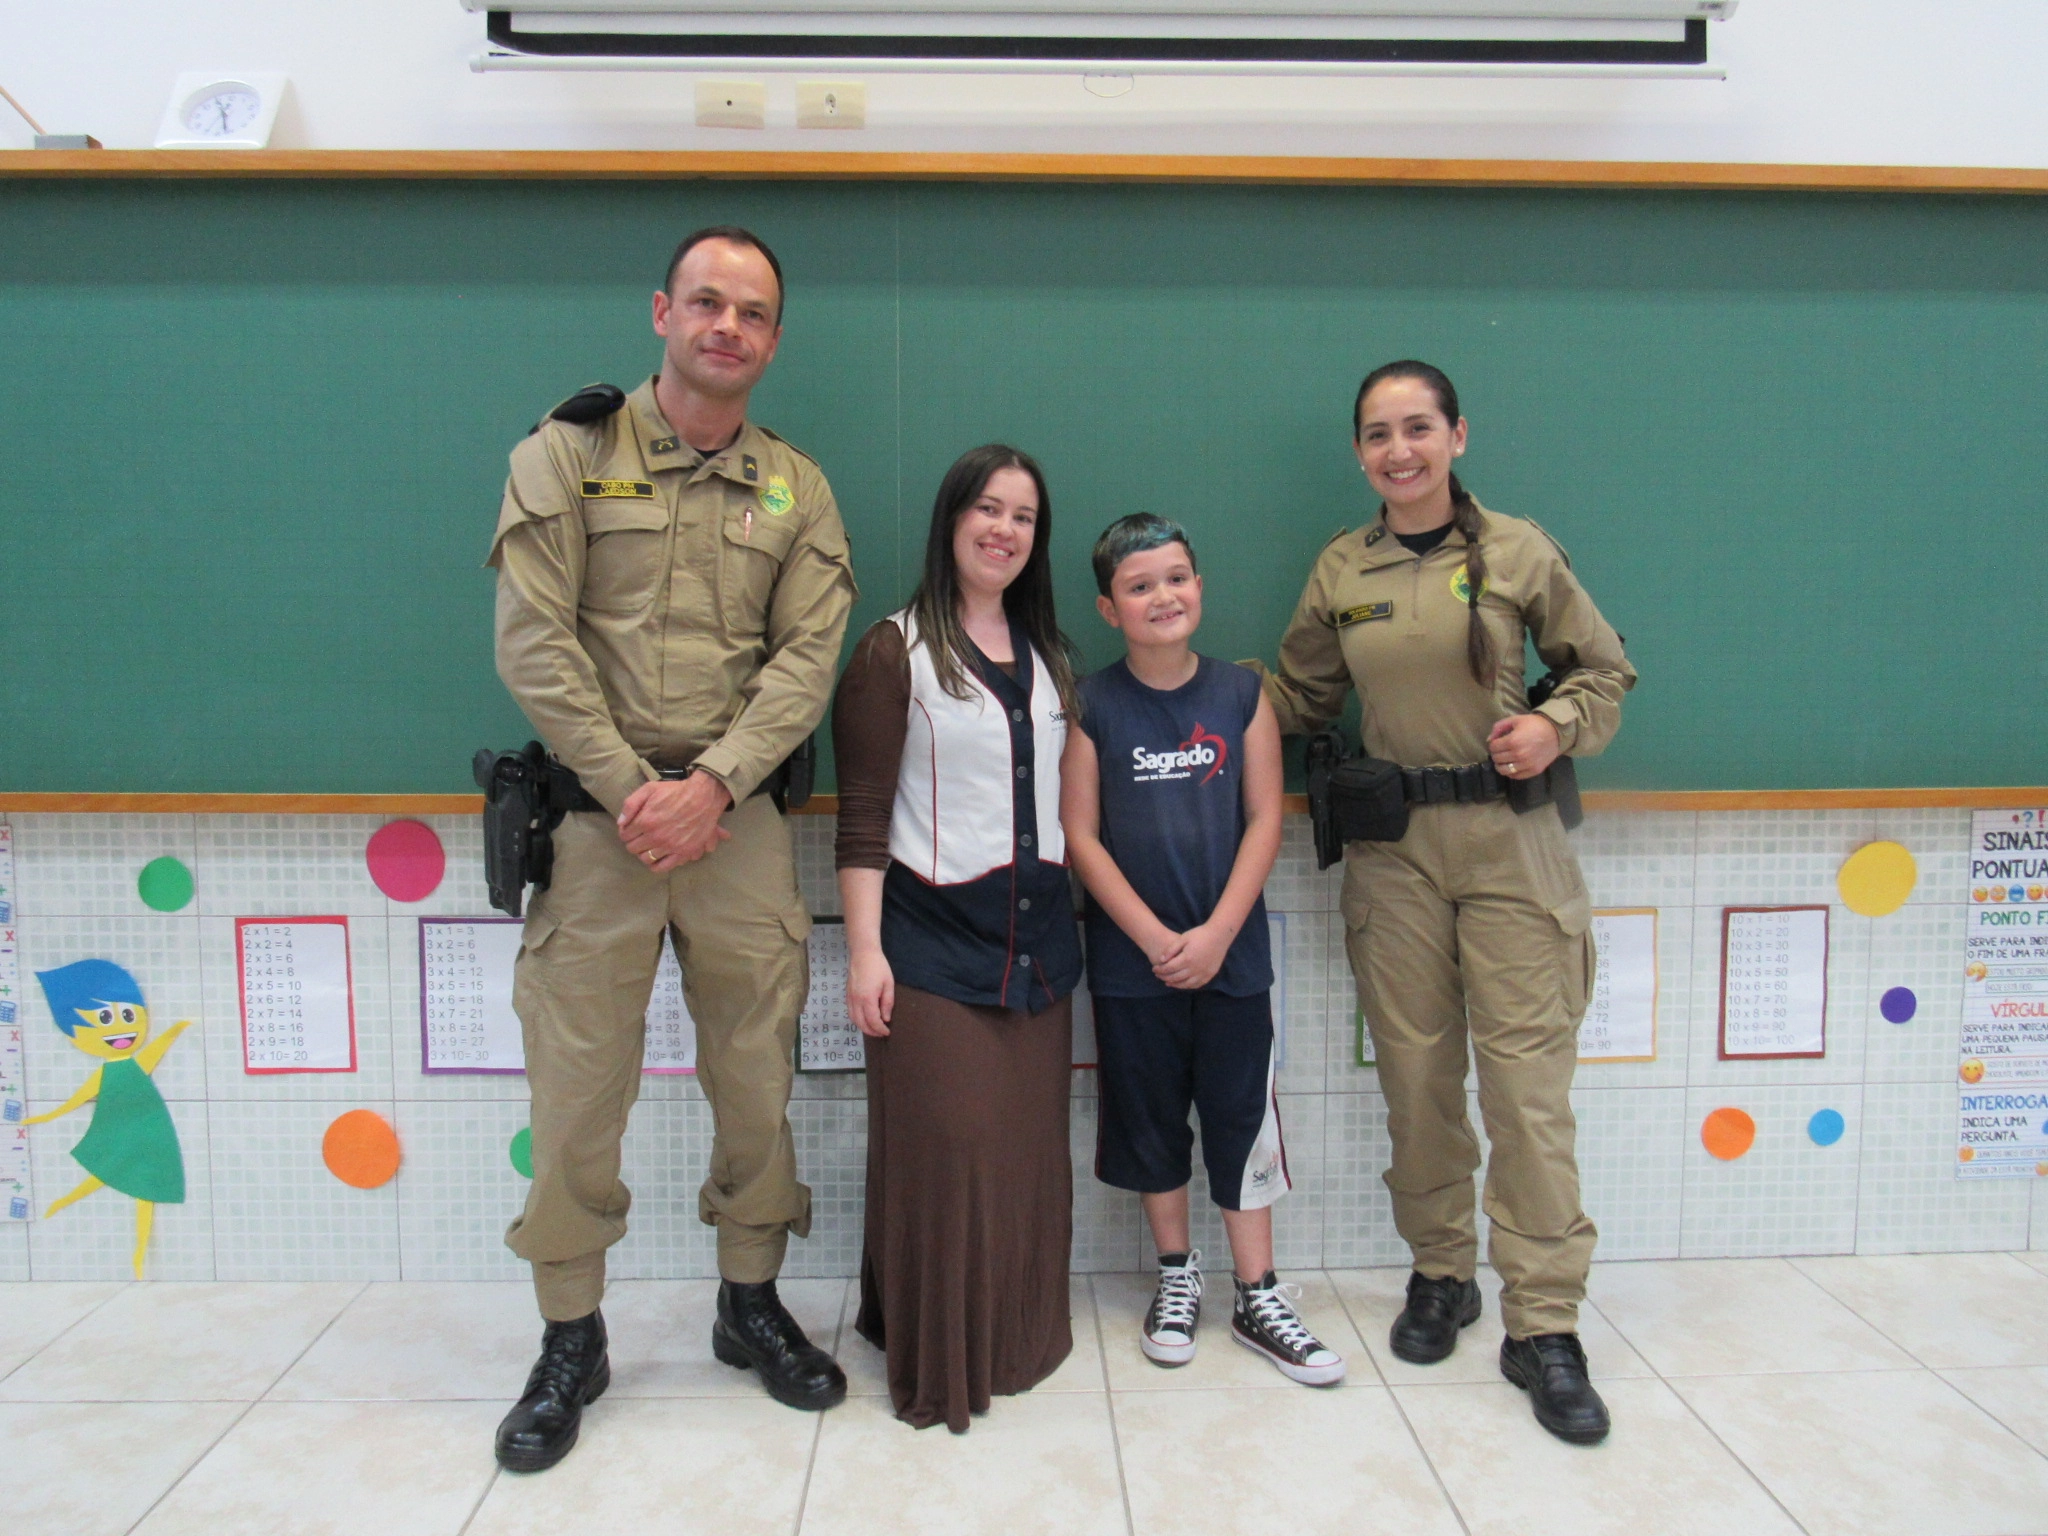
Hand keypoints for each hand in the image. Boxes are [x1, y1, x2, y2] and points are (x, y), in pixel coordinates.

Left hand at [618, 773, 732, 870]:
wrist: (703, 796)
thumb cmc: (675, 791)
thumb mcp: (650, 788)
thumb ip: (631, 804)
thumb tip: (620, 823)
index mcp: (646, 820)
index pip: (625, 835)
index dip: (625, 832)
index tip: (630, 829)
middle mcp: (656, 836)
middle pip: (633, 848)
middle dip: (633, 842)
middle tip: (639, 837)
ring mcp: (670, 846)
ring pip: (646, 859)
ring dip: (643, 853)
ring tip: (648, 846)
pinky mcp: (683, 852)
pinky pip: (663, 867)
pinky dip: (656, 865)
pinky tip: (656, 858)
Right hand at [846, 946, 894, 1036]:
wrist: (862, 954)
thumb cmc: (879, 967)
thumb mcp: (888, 984)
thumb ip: (887, 1003)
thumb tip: (886, 1019)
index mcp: (867, 998)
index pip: (873, 1021)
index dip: (880, 1029)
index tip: (887, 1032)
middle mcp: (856, 1001)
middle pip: (861, 1023)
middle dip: (872, 1031)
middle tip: (881, 1033)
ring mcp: (849, 998)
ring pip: (854, 1020)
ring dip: (863, 1027)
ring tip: (873, 1028)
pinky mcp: (847, 995)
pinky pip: (850, 1012)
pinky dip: (857, 1020)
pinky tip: (864, 1019)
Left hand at [1153, 921, 1232, 990]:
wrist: (1219, 935)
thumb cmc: (1200, 934)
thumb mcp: (1183, 938)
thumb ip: (1171, 949)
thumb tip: (1161, 959)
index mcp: (1187, 959)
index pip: (1169, 968)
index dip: (1160, 970)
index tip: (1154, 968)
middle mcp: (1195, 969)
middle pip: (1175, 977)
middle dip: (1164, 977)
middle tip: (1158, 975)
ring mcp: (1203, 973)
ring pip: (1186, 984)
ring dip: (1175, 984)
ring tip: (1167, 982)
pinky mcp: (1210, 975)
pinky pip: (1197, 985)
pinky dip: (1188, 986)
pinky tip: (1182, 984)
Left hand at [1487, 714, 1561, 780]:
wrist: (1555, 732)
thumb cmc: (1534, 724)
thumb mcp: (1515, 720)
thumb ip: (1499, 727)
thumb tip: (1489, 740)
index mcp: (1513, 741)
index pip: (1493, 747)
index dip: (1493, 744)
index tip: (1497, 742)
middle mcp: (1519, 755)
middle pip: (1497, 759)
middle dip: (1496, 754)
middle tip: (1501, 750)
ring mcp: (1526, 764)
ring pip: (1503, 770)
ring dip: (1500, 765)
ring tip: (1504, 760)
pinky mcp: (1534, 771)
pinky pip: (1516, 776)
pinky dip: (1511, 772)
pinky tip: (1512, 765)